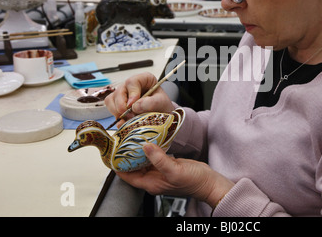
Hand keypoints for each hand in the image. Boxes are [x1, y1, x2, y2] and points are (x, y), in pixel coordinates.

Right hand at [105, 72, 174, 126]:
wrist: (161, 115)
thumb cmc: (162, 105)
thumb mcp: (162, 103)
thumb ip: (152, 103)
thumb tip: (135, 106)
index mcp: (143, 79)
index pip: (132, 82)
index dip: (132, 94)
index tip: (133, 105)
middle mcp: (130, 85)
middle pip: (119, 92)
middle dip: (123, 106)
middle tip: (131, 116)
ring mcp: (122, 94)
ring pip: (111, 100)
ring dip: (118, 112)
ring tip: (130, 119)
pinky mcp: (117, 104)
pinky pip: (110, 108)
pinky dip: (116, 117)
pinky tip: (125, 122)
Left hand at [116, 143, 233, 207]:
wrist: (209, 182)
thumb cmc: (194, 181)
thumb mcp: (175, 170)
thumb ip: (159, 159)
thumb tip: (145, 146)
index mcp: (151, 183)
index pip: (127, 175)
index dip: (118, 165)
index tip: (112, 152)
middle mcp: (153, 179)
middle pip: (133, 167)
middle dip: (126, 155)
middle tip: (122, 140)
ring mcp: (160, 172)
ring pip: (143, 161)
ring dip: (138, 151)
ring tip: (132, 138)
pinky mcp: (167, 166)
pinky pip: (154, 157)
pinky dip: (150, 149)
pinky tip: (149, 140)